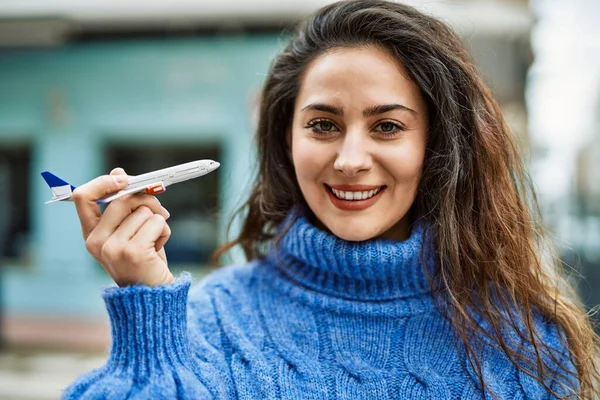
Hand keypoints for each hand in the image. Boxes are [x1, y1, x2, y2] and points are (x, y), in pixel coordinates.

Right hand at [72, 168, 174, 286]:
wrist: (153, 295)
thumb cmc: (143, 260)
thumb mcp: (130, 231)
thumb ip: (123, 205)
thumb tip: (119, 172)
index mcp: (91, 234)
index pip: (83, 197)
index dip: (103, 182)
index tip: (124, 179)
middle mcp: (96, 242)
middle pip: (122, 199)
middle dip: (146, 199)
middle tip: (159, 211)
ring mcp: (113, 248)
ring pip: (143, 211)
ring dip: (158, 221)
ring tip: (155, 240)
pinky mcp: (134, 252)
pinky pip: (156, 222)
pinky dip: (164, 231)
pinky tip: (159, 248)